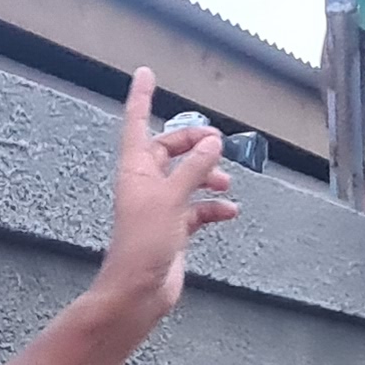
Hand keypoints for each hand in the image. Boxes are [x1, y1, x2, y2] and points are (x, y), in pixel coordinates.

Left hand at [96, 69, 237, 319]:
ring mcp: (159, 206)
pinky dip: (214, 207)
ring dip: (208, 176)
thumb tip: (213, 143)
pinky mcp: (173, 228)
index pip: (137, 123)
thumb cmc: (142, 246)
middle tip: (218, 143)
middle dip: (194, 143)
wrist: (138, 293)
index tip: (145, 72)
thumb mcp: (172, 199)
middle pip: (170, 149)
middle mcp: (145, 184)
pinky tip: (229, 212)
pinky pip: (197, 208)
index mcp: (135, 170)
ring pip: (187, 178)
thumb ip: (194, 169)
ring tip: (227, 180)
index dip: (141, 97)